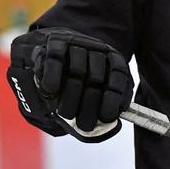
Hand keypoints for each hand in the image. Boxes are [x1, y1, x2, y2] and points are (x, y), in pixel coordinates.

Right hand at [8, 28, 132, 142]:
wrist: (52, 48)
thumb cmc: (77, 78)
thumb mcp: (95, 90)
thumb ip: (105, 106)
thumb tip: (112, 127)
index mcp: (113, 59)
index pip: (119, 76)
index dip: (114, 98)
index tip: (107, 117)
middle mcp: (97, 49)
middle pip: (97, 77)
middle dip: (89, 104)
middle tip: (83, 124)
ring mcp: (77, 43)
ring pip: (77, 70)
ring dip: (70, 96)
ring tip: (65, 114)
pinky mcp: (55, 42)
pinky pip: (55, 59)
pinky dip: (53, 77)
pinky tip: (50, 92)